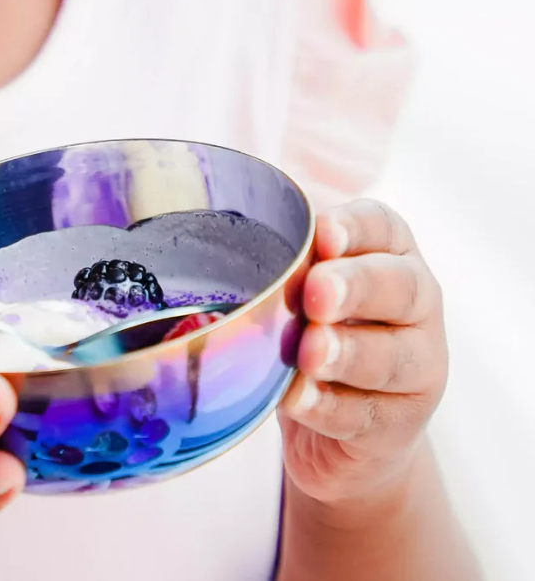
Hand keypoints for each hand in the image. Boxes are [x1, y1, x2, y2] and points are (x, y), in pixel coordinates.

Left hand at [279, 199, 447, 506]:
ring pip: (391, 357)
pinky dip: (327, 407)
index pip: (383, 228)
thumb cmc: (304, 326)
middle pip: (400, 287)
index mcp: (389, 255)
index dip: (355, 227)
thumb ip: (280, 252)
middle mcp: (415, 306)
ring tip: (309, 353)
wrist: (328, 423)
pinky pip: (365, 415)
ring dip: (347, 353)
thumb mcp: (293, 281)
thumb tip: (234, 229)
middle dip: (356, 287)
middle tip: (316, 291)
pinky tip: (297, 398)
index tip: (321, 233)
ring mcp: (417, 368)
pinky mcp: (398, 424)